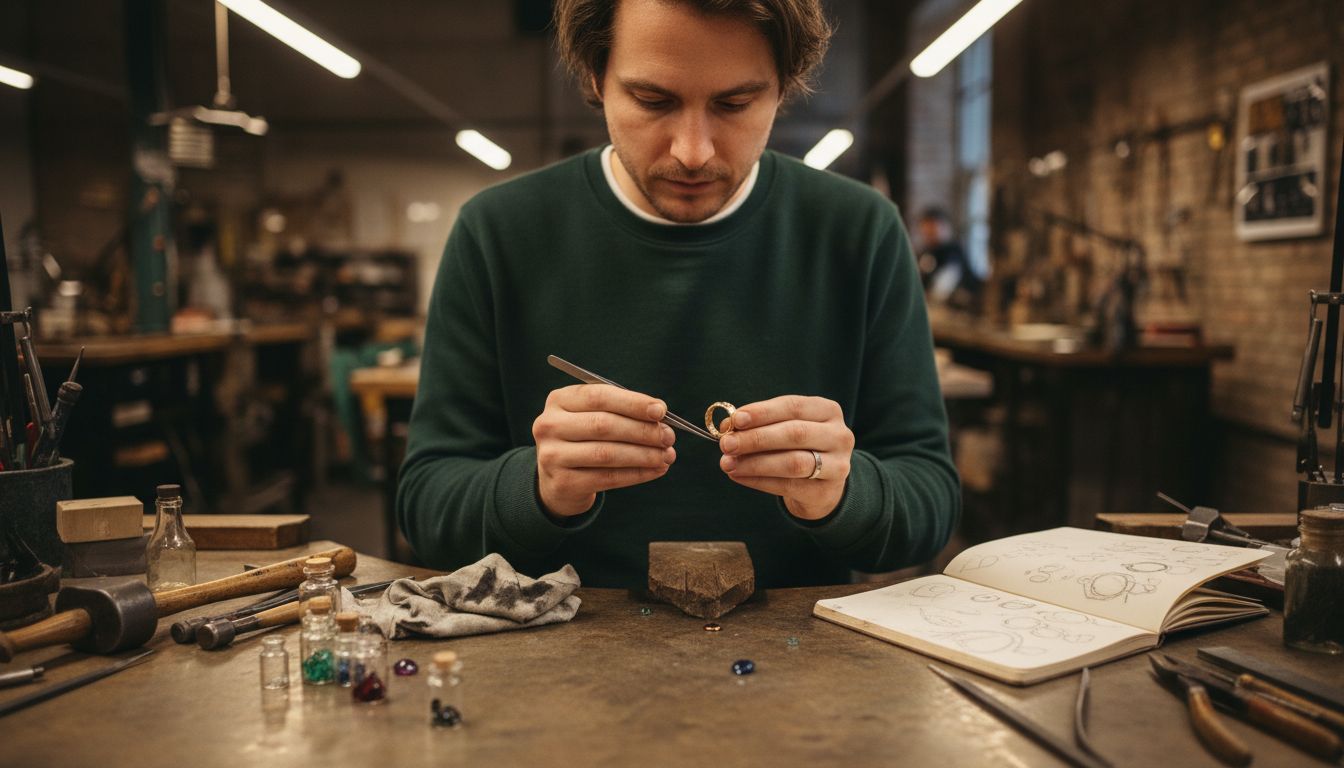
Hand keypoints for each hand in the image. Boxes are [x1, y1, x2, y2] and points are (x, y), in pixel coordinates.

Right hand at [533, 384, 676, 516]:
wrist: (558, 480)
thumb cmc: (584, 440)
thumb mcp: (592, 417)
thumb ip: (621, 413)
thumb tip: (660, 417)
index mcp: (559, 400)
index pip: (599, 396)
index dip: (632, 403)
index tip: (661, 410)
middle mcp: (549, 425)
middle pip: (604, 425)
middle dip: (642, 431)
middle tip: (669, 436)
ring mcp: (552, 455)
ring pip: (607, 453)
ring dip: (644, 455)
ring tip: (667, 455)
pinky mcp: (563, 483)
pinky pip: (608, 478)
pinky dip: (637, 474)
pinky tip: (656, 470)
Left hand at [716, 395, 852, 520]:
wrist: (822, 485)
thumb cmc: (798, 448)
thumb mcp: (784, 429)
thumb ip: (760, 424)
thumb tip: (728, 426)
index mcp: (828, 410)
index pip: (793, 406)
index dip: (763, 412)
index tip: (736, 419)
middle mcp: (839, 435)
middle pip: (795, 434)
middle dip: (756, 438)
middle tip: (727, 444)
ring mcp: (838, 465)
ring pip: (793, 462)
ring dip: (755, 463)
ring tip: (727, 463)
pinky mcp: (825, 491)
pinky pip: (787, 485)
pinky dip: (758, 481)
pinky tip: (738, 476)